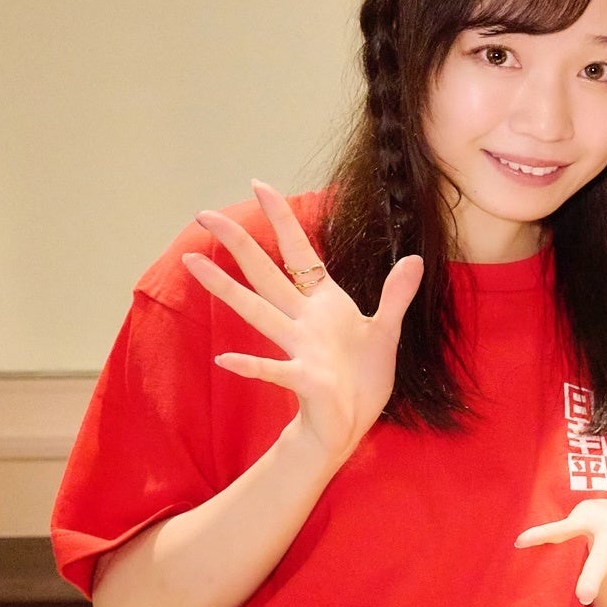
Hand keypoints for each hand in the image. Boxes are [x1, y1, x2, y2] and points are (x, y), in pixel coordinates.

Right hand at [181, 180, 420, 464]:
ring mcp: (299, 349)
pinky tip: (225, 361)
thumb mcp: (386, 331)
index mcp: (323, 305)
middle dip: (238, 243)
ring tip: (192, 263)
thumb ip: (396, 295)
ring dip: (226, 289)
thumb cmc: (362, 377)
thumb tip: (414, 259)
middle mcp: (302, 321)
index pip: (299, 253)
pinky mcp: (303, 380)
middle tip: (204, 213)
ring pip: (257, 312)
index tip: (259, 184)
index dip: (282, 220)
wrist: (350, 422)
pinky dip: (251, 367)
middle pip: (266, 274)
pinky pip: (273, 371)